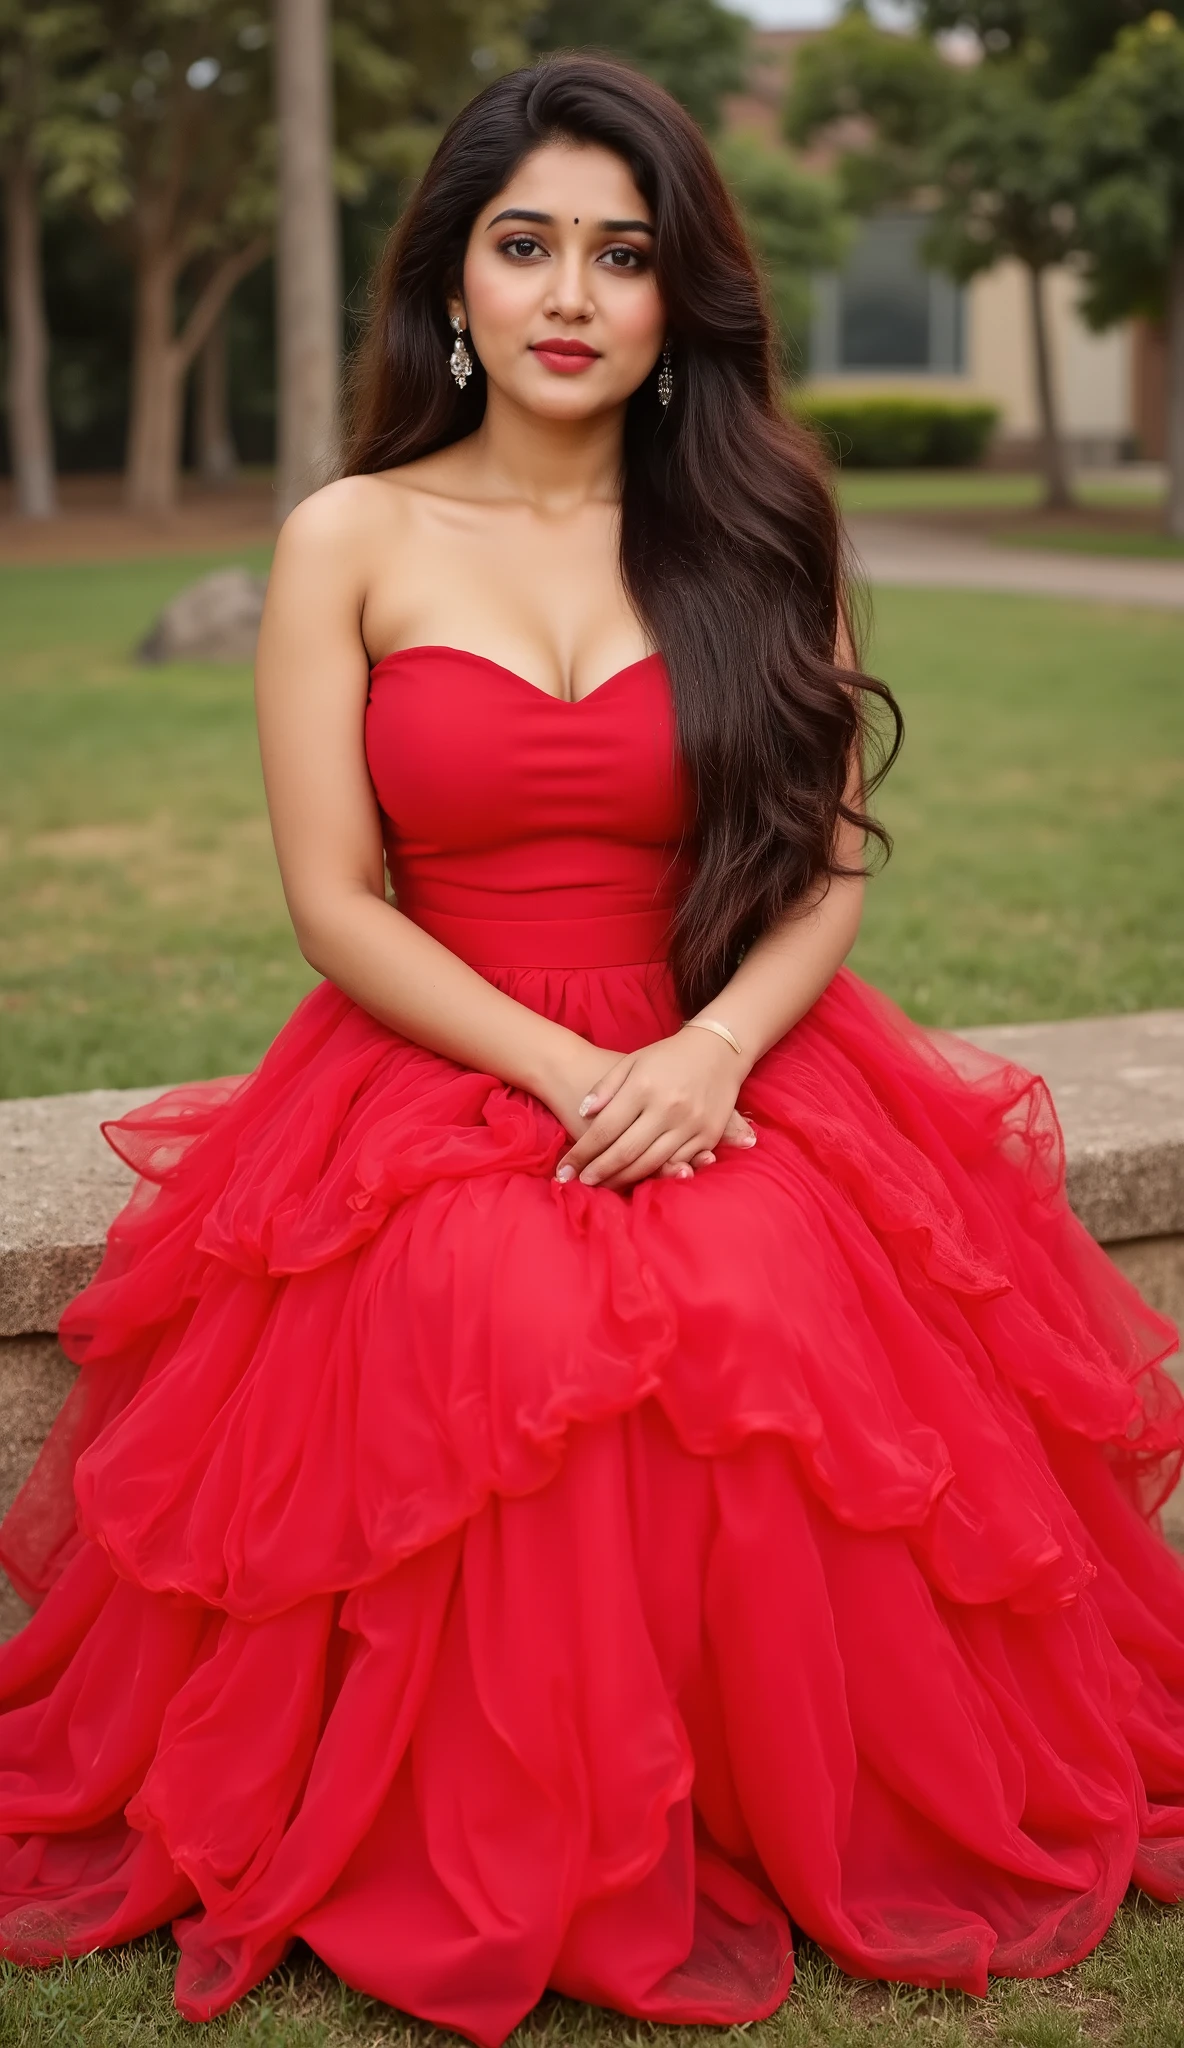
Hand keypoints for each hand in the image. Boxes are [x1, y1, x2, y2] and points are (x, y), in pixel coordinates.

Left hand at [552, 1030, 756, 1192]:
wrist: (720, 1049)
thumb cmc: (668, 1056)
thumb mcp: (632, 1061)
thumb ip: (606, 1087)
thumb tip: (583, 1112)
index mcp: (643, 1087)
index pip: (605, 1129)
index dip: (582, 1153)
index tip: (565, 1169)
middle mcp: (667, 1108)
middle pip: (625, 1152)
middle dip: (599, 1172)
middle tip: (581, 1183)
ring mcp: (690, 1124)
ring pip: (650, 1163)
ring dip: (624, 1179)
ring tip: (604, 1186)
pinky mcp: (708, 1135)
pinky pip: (678, 1163)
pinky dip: (657, 1174)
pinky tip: (639, 1179)